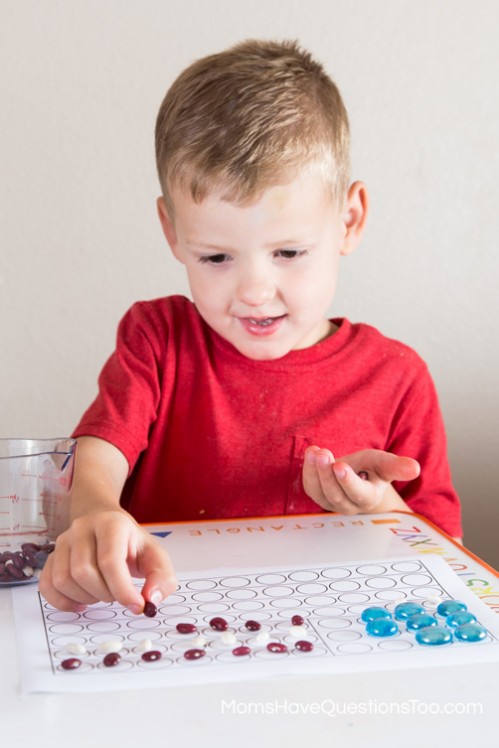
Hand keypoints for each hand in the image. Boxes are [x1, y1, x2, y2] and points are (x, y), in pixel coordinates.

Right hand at [38, 509, 176, 612]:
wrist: (106, 524)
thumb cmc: (131, 544)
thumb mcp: (155, 556)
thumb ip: (161, 578)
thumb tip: (151, 600)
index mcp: (111, 524)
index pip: (109, 561)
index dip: (122, 590)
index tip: (136, 605)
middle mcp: (82, 528)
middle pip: (83, 572)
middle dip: (104, 594)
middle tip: (118, 594)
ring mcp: (63, 541)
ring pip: (63, 580)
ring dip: (85, 598)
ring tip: (102, 594)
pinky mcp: (50, 557)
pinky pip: (47, 585)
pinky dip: (62, 602)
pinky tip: (81, 603)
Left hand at [303, 446, 419, 514]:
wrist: (358, 474)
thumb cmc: (373, 469)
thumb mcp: (385, 464)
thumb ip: (397, 467)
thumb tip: (415, 468)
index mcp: (369, 498)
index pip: (358, 494)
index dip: (348, 481)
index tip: (340, 465)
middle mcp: (350, 505)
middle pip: (336, 495)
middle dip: (327, 474)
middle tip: (323, 454)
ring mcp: (332, 503)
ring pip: (320, 492)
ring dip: (315, 471)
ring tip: (315, 451)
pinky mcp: (318, 495)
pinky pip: (310, 487)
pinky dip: (307, 470)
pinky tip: (310, 453)